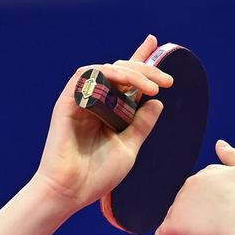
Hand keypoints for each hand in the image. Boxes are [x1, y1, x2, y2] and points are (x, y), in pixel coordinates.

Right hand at [32, 34, 172, 213]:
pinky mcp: (68, 101)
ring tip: (153, 87)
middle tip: (166, 81)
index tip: (155, 43)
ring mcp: (81, 101)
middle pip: (120, 72)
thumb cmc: (96, 176)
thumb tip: (157, 102)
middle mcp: (95, 103)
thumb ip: (141, 125)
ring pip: (107, 70)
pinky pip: (87, 75)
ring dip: (132, 73)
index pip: (126, 82)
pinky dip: (109, 74)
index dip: (140, 61)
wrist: (70, 192)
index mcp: (109, 113)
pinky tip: (127, 84)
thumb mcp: (129, 148)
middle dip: (145, 70)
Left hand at [153, 139, 234, 234]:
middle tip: (203, 225)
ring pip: (176, 214)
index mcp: (208, 173)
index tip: (214, 209)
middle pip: (187, 199)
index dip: (207, 198)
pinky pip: (163, 232)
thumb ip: (234, 156)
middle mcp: (191, 184)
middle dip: (192, 210)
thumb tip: (219, 144)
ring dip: (180, 224)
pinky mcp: (175, 224)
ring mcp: (181, 204)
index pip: (201, 185)